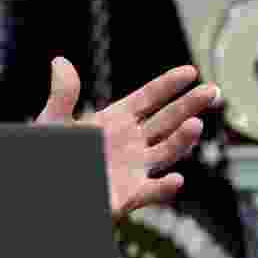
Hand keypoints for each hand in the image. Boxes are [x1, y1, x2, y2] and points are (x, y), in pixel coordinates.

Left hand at [35, 57, 221, 218]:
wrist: (45, 189)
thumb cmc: (47, 154)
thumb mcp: (53, 122)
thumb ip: (63, 95)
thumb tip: (59, 61)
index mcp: (114, 120)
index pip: (148, 99)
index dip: (168, 85)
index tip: (191, 71)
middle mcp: (130, 142)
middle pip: (166, 120)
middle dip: (189, 106)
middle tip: (212, 91)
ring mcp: (133, 169)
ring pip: (165, 152)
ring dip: (181, 141)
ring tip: (195, 125)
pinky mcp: (128, 196)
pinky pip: (151, 192)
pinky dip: (164, 189)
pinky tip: (176, 180)